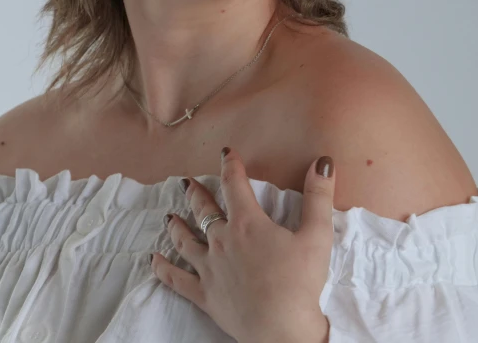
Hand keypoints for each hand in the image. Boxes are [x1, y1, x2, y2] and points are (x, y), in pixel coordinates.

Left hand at [149, 147, 334, 342]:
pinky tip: (153, 261)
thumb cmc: (300, 283)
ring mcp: (210, 268)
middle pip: (204, 210)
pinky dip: (164, 269)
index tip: (226, 153)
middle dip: (196, 193)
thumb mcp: (317, 236)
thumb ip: (318, 197)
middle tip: (187, 182)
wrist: (281, 331)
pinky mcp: (205, 295)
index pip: (235, 185)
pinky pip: (177, 280)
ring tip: (169, 216)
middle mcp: (222, 241)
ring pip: (186, 241)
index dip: (230, 166)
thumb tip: (323, 162)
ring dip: (177, 226)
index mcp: (248, 223)